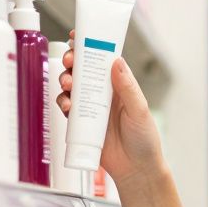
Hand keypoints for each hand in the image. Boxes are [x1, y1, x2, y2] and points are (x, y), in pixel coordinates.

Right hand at [57, 30, 166, 185]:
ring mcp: (91, 107)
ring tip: (68, 84)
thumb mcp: (139, 110)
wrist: (136, 170)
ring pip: (72, 87)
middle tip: (70, 63)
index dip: (89, 46)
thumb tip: (117, 61)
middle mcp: (104, 93)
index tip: (77, 36)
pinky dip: (63, 103)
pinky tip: (67, 106)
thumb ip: (128, 87)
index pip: (103, 59)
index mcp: (120, 84)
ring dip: (65, 81)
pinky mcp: (81, 123)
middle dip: (72, 62)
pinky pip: (67, 108)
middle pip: (83, 69)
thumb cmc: (144, 140)